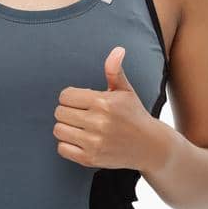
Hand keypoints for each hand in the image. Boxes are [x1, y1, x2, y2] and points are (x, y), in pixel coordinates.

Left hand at [53, 46, 165, 170]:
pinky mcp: (90, 159)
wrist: (149, 146)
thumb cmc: (134, 115)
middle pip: (59, 112)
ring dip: (66, 127)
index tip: (81, 101)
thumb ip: (115, 71)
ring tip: (79, 127)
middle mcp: (98, 122)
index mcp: (104, 102)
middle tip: (81, 114)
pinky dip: (67, 144)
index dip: (71, 97)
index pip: (65, 96)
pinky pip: (62, 148)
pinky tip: (80, 140)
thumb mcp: (126, 91)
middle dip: (68, 112)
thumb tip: (118, 49)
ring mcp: (94, 142)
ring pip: (58, 130)